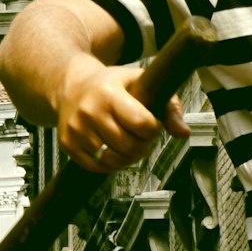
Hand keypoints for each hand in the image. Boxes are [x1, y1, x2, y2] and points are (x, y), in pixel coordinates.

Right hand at [56, 54, 189, 170]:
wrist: (72, 86)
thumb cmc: (113, 85)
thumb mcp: (141, 83)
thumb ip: (168, 107)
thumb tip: (184, 134)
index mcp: (108, 93)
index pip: (142, 124)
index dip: (153, 128)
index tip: (149, 122)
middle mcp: (89, 111)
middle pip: (129, 146)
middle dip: (142, 145)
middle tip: (140, 137)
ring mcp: (76, 130)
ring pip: (113, 160)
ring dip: (127, 157)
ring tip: (127, 142)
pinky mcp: (67, 144)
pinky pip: (97, 167)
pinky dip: (110, 164)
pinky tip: (112, 150)